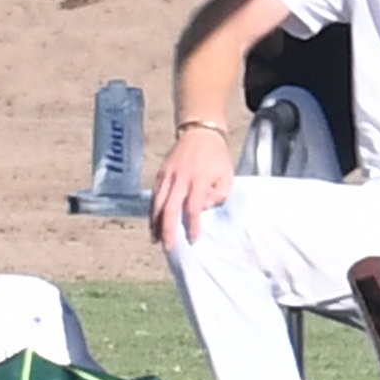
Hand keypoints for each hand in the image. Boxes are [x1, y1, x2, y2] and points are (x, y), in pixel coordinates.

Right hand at [150, 127, 233, 249]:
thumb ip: (219, 195)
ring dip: (157, 224)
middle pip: (170, 208)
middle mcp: (180, 178)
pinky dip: (152, 212)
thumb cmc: (216, 158)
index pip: (193, 208)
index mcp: (199, 179)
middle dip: (168, 230)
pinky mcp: (160, 173)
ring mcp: (168, 175)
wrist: (200, 132)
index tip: (193, 240)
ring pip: (158, 204)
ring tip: (157, 241)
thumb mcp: (227, 176)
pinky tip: (153, 225)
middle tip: (169, 247)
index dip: (192, 226)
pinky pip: (154, 196)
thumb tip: (203, 209)